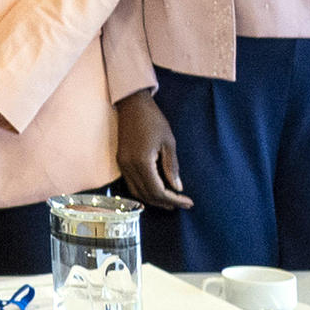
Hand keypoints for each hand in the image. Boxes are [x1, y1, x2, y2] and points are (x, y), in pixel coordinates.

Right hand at [112, 90, 190, 212]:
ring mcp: (122, 164)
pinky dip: (145, 191)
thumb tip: (177, 187)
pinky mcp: (121, 161)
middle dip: (165, 202)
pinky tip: (156, 190)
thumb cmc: (153, 120)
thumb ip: (172, 167)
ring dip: (154, 200)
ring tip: (170, 201)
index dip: (174, 199)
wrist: (132, 105)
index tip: (188, 202)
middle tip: (182, 204)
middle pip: (146, 195)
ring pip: (137, 192)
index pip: (158, 191)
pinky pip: (131, 184)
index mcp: (142, 162)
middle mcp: (129, 167)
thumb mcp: (168, 142)